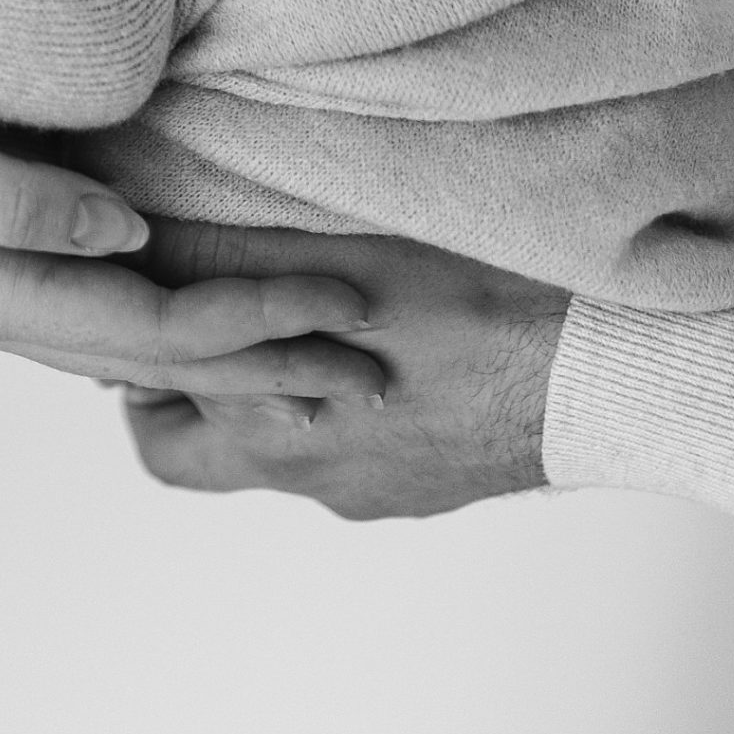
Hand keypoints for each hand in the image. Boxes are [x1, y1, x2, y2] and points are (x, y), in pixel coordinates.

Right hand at [0, 46, 394, 397]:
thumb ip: (6, 194)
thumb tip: (132, 231)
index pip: (158, 323)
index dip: (261, 322)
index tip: (351, 314)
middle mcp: (1, 307)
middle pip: (164, 354)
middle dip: (274, 365)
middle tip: (376, 373)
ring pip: (135, 346)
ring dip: (231, 360)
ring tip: (312, 370)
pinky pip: (96, 318)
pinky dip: (169, 335)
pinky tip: (194, 333)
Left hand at [120, 220, 567, 516]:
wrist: (599, 375)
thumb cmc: (471, 299)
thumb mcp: (333, 255)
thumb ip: (229, 259)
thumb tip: (139, 244)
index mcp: (265, 422)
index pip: (149, 421)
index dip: (134, 363)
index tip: (141, 315)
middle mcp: (307, 471)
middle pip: (194, 459)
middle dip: (180, 397)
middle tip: (192, 326)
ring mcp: (371, 489)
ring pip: (280, 454)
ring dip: (268, 399)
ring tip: (291, 322)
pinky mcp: (427, 487)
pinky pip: (353, 457)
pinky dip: (339, 412)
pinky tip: (376, 354)